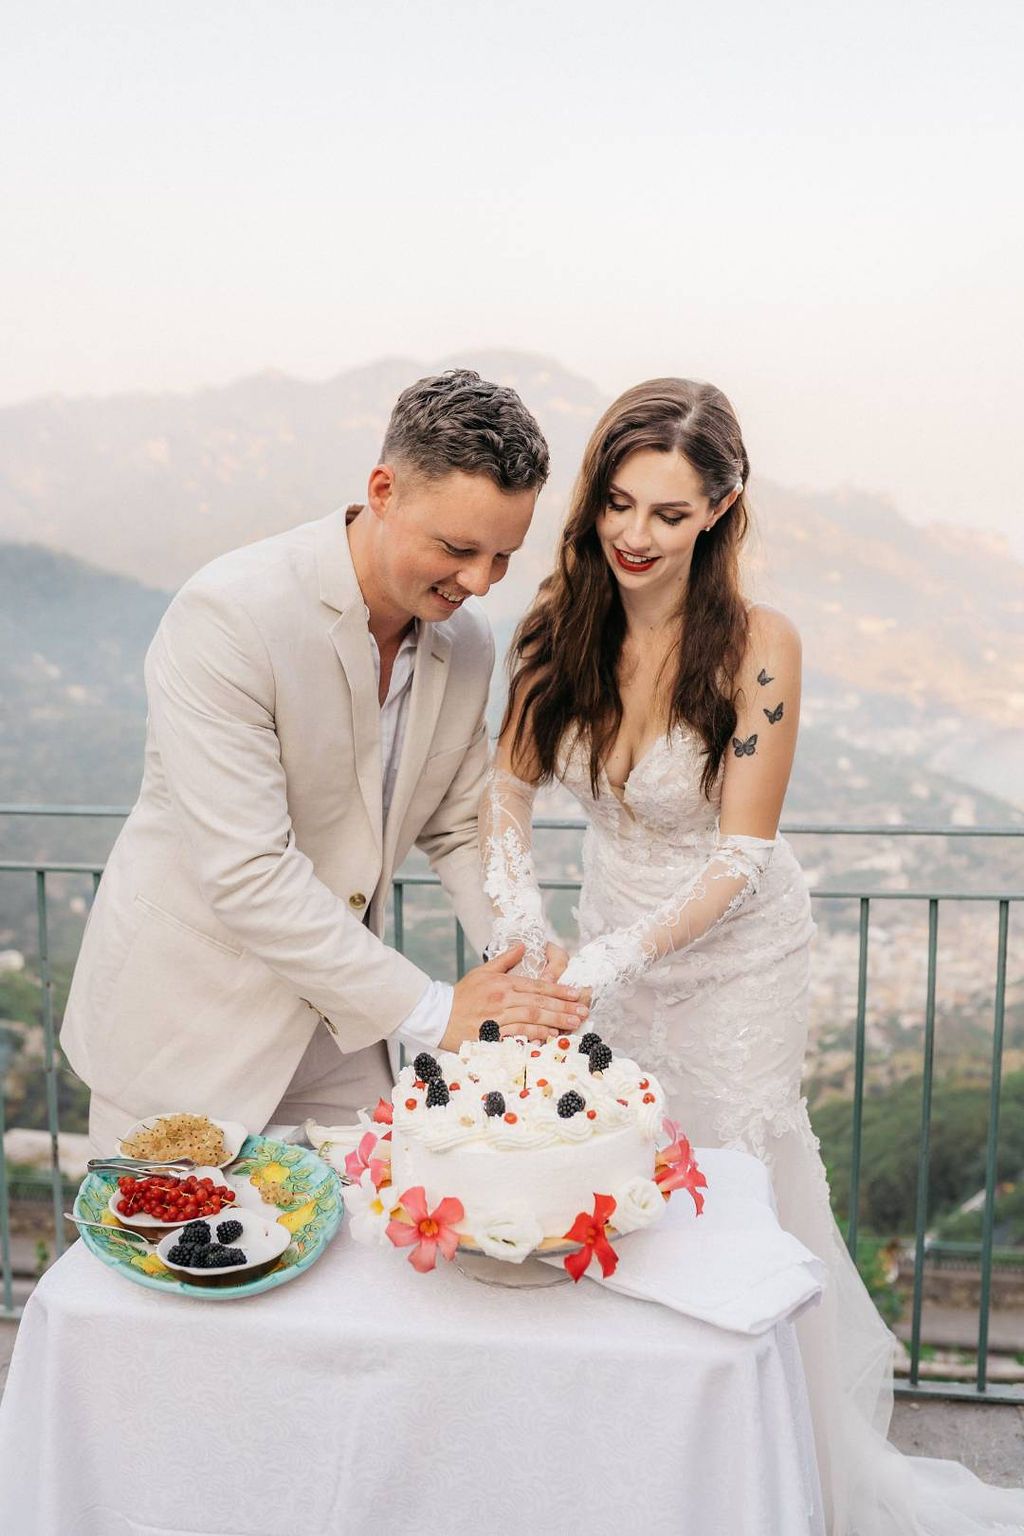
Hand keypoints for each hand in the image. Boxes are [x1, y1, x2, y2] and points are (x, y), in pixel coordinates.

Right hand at [441, 943, 589, 1050]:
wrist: (437, 1016)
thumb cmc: (462, 995)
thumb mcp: (483, 972)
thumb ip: (505, 959)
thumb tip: (523, 946)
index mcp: (503, 983)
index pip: (537, 985)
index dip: (559, 990)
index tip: (577, 994)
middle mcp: (502, 998)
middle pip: (539, 1002)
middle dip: (564, 1007)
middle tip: (583, 1011)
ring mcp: (497, 1017)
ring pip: (531, 1017)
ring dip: (554, 1021)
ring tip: (573, 1024)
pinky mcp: (491, 1034)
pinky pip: (517, 1034)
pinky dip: (534, 1034)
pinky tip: (548, 1036)